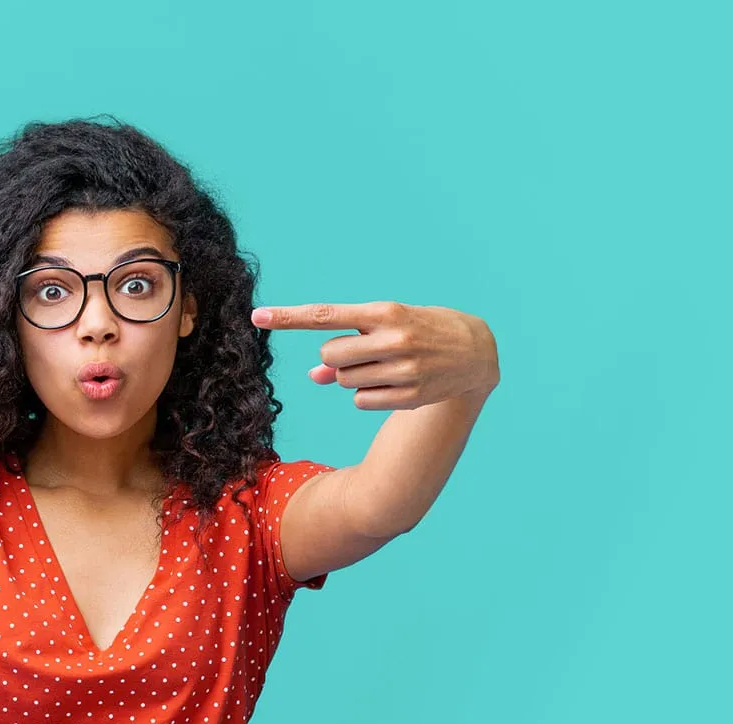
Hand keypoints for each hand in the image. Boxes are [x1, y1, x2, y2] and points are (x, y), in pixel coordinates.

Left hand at [251, 301, 499, 409]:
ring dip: (352, 376)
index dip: (288, 317)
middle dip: (337, 357)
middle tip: (364, 351)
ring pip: (342, 381)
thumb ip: (347, 344)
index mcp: (384, 312)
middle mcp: (393, 339)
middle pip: (329, 355)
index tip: (256, 316)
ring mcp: (402, 369)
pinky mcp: (408, 395)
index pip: (326, 315)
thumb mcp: (386, 326)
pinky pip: (359, 401)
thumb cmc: (419, 330)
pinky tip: (393, 383)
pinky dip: (367, 395)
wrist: (475, 350)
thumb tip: (313, 376)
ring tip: (385, 365)